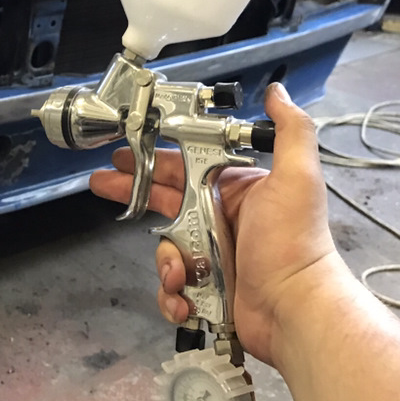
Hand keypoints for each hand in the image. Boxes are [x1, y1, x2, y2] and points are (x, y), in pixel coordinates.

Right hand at [89, 82, 347, 365]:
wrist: (296, 308)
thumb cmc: (294, 243)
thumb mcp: (297, 178)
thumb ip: (289, 130)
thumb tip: (277, 91)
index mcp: (235, 188)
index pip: (184, 165)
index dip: (154, 159)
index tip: (127, 153)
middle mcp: (220, 217)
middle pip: (163, 200)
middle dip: (132, 193)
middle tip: (102, 183)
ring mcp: (211, 253)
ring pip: (164, 247)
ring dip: (165, 262)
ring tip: (178, 273)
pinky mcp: (205, 286)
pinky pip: (172, 285)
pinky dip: (172, 295)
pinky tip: (184, 299)